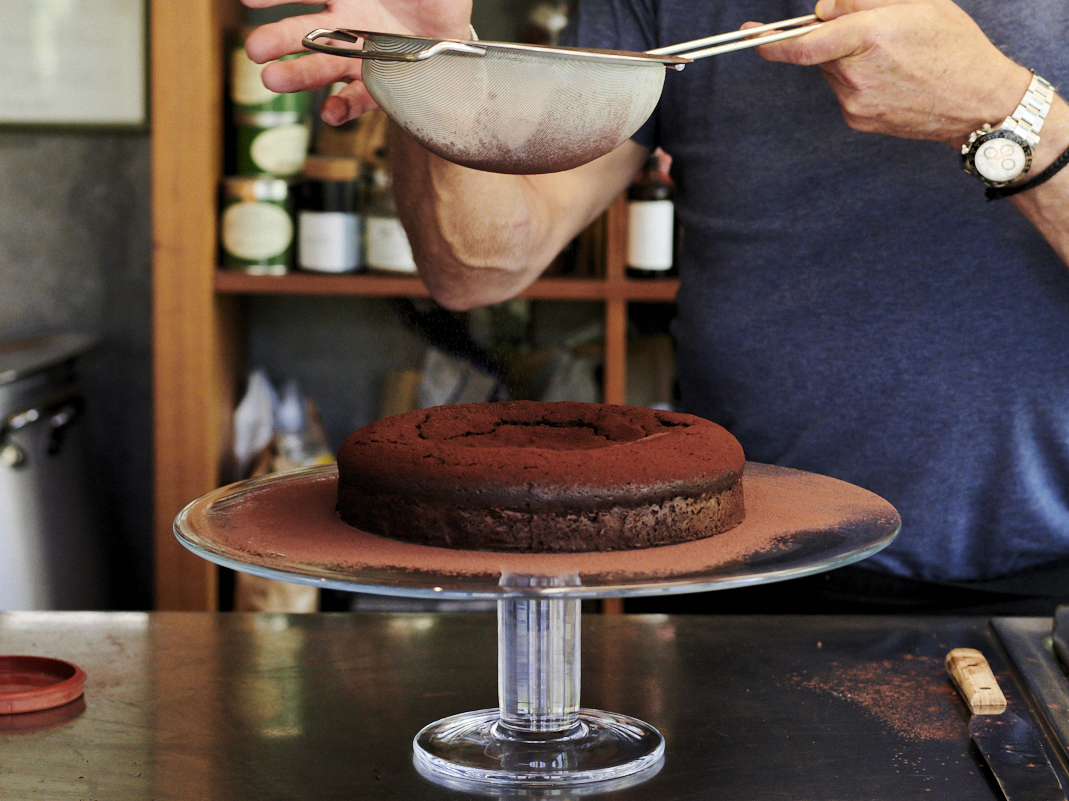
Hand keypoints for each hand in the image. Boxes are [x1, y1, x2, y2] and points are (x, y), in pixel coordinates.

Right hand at [241, 0, 471, 124]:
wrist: (455, 33)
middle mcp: (350, 26)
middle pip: (308, 33)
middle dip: (280, 39)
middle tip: (254, 48)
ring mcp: (364, 58)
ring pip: (326, 67)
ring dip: (299, 75)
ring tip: (272, 80)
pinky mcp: (383, 85)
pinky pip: (360, 100)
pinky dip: (344, 108)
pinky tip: (330, 113)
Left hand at [751, 0, 1031, 146]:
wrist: (978, 102)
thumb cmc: (954, 45)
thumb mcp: (916, 3)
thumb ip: (861, 1)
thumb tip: (820, 10)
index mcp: (869, 36)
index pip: (803, 42)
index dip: (770, 40)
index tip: (748, 34)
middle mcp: (855, 73)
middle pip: (820, 49)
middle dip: (834, 38)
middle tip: (875, 36)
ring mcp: (854, 102)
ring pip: (831, 71)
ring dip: (848, 59)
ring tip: (893, 60)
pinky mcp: (857, 120)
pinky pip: (843, 91)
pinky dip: (858, 80)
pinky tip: (892, 81)